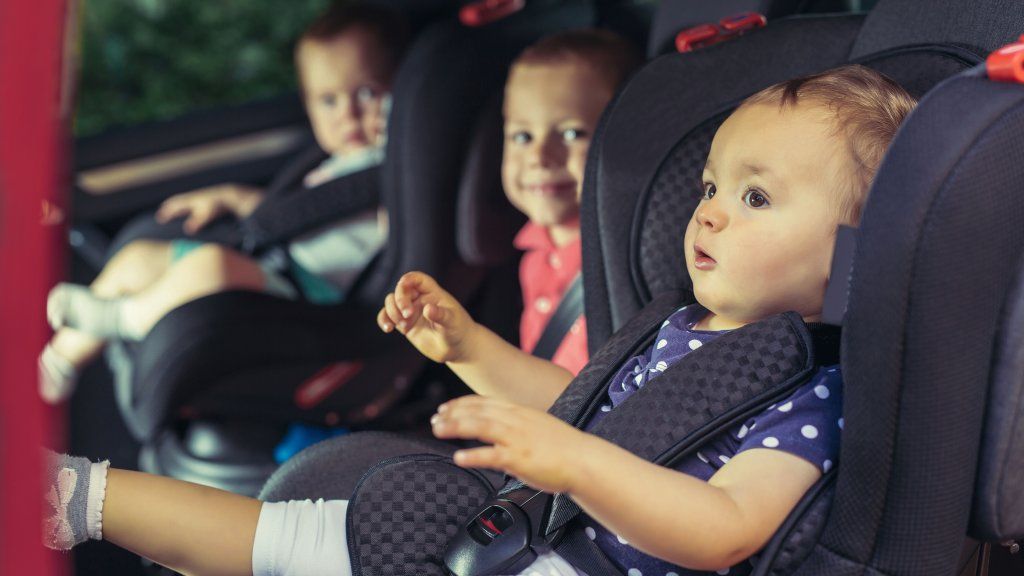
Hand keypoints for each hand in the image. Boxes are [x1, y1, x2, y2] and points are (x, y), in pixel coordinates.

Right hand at [155, 184, 262, 233]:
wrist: (228, 196)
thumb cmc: (217, 207)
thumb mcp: (207, 215)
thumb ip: (197, 222)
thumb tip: (187, 230)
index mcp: (190, 201)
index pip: (175, 206)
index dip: (167, 212)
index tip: (160, 218)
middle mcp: (193, 198)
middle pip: (177, 201)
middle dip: (169, 207)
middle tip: (162, 212)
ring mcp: (198, 197)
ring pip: (184, 201)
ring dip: (178, 206)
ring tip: (173, 211)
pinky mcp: (204, 199)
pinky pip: (191, 202)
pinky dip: (187, 206)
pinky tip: (190, 210)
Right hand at [377, 271, 476, 362]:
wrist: (456, 348)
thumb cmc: (458, 330)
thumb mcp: (452, 322)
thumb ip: (440, 315)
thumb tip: (427, 309)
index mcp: (432, 293)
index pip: (418, 279)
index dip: (408, 279)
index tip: (402, 285)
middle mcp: (419, 300)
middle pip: (401, 290)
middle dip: (400, 300)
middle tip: (407, 315)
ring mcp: (410, 311)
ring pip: (391, 302)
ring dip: (392, 312)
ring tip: (404, 327)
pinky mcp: (404, 324)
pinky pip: (387, 317)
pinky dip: (384, 320)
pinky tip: (387, 329)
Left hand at [431, 395, 591, 493]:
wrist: (584, 460)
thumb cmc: (564, 448)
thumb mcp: (538, 426)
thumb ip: (518, 426)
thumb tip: (501, 433)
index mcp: (520, 412)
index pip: (484, 402)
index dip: (461, 403)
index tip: (445, 407)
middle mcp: (516, 421)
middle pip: (478, 411)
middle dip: (453, 413)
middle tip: (434, 419)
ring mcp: (517, 439)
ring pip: (480, 426)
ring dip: (455, 427)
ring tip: (438, 430)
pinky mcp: (519, 458)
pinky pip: (491, 455)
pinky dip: (473, 455)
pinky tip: (458, 457)